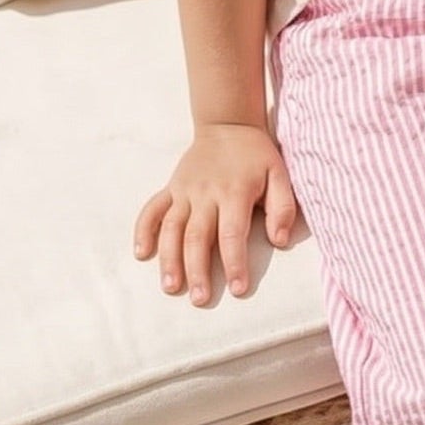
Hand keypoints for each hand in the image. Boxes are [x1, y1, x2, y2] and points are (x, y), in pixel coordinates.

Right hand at [133, 123, 298, 305]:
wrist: (228, 124)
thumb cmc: (256, 155)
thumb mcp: (279, 174)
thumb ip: (283, 207)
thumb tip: (279, 240)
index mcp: (234, 192)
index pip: (232, 234)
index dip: (235, 263)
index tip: (237, 289)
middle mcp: (205, 193)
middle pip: (197, 236)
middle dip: (198, 270)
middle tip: (200, 299)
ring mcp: (184, 191)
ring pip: (172, 228)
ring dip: (169, 258)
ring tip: (171, 286)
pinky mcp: (171, 188)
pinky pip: (153, 209)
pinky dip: (144, 230)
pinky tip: (141, 252)